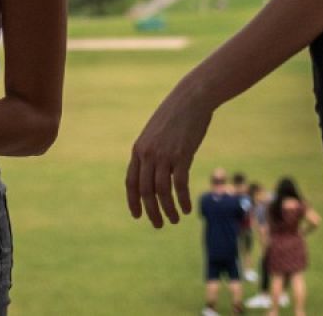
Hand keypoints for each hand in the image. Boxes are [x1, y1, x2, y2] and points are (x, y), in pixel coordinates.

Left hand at [125, 80, 213, 228]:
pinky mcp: (182, 155)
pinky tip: (187, 209)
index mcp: (138, 149)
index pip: (131, 182)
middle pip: (146, 191)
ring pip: (162, 191)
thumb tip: (152, 172)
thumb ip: (151, 152)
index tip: (138, 216)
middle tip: (158, 225)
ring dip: (168, 209)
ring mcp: (164, 155)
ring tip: (175, 220)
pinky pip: (179, 185)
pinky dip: (182, 200)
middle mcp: (148, 154)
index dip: (133, 201)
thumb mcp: (156, 133)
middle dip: (152, 211)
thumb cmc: (175, 116)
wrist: (191, 98)